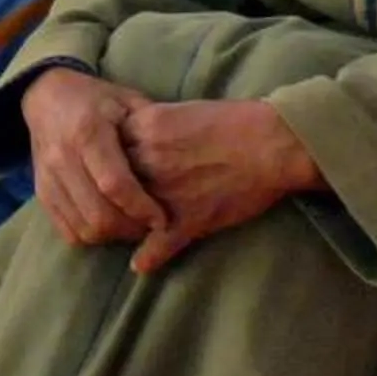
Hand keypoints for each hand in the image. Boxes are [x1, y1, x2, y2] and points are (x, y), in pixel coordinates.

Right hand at [22, 70, 168, 248]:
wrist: (46, 97)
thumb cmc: (96, 99)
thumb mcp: (128, 100)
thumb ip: (152, 127)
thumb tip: (182, 159)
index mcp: (87, 132)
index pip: (114, 184)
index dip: (141, 207)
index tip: (162, 218)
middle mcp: (63, 158)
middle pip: (98, 214)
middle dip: (131, 228)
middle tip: (151, 225)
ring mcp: (48, 178)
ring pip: (84, 228)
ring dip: (113, 235)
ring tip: (132, 224)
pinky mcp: (41, 193)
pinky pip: (68, 231)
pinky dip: (92, 235)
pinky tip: (109, 223)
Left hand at [121, 100, 320, 274]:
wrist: (272, 142)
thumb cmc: (231, 121)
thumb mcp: (178, 110)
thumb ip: (147, 126)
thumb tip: (125, 136)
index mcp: (144, 130)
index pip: (104, 151)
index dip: (105, 162)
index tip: (107, 169)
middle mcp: (149, 162)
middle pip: (111, 184)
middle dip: (110, 194)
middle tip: (110, 203)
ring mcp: (167, 193)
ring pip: (130, 216)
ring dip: (126, 225)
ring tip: (122, 230)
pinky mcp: (189, 220)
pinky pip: (160, 245)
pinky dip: (149, 257)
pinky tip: (141, 265)